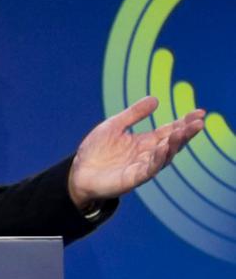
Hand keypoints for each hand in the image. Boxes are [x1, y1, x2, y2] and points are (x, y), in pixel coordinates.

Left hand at [68, 96, 204, 208]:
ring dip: (174, 145)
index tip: (200, 113)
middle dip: (185, 133)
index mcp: (144, 142)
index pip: (169, 131)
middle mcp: (147, 155)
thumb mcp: (114, 125)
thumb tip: (155, 99)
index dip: (184, 123)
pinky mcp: (132, 179)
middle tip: (199, 123)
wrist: (78, 172)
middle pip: (171, 143)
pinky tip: (163, 149)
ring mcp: (141, 167)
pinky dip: (157, 160)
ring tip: (183, 133)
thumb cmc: (96, 150)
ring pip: (164, 157)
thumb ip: (134, 114)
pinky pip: (148, 170)